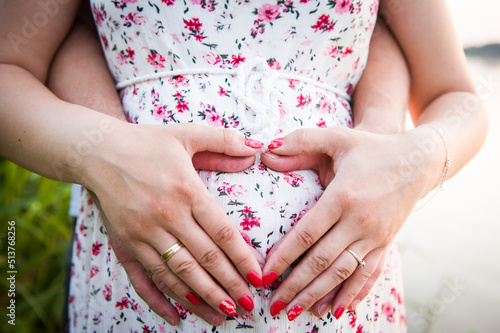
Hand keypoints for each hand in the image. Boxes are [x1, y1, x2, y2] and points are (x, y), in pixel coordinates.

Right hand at [83, 121, 264, 319]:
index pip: (222, 233)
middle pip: (205, 259)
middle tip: (248, 307)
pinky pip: (146, 278)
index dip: (242, 258)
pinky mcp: (126, 243)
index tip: (258, 279)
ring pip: (179, 274)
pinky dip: (162, 299)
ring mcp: (144, 232)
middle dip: (230, 286)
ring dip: (203, 298)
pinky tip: (178, 317)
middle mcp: (167, 216)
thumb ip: (223, 141)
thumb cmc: (146, 142)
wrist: (96, 151)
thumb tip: (257, 148)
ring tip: (225, 316)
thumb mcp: (186, 134)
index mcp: (186, 190)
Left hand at [260, 126, 441, 319]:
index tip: (265, 275)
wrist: (419, 161)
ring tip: (296, 313)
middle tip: (274, 304)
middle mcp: (359, 221)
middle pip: (321, 261)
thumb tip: (266, 148)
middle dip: (295, 285)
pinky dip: (351, 295)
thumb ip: (301, 140)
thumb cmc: (372, 148)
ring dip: (318, 295)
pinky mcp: (386, 243)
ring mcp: (375, 236)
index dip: (284, 257)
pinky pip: (367, 275)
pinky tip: (337, 311)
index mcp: (343, 196)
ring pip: (342, 273)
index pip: (307, 234)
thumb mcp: (338, 137)